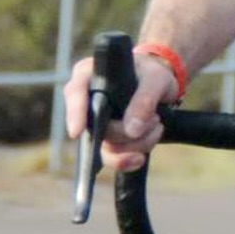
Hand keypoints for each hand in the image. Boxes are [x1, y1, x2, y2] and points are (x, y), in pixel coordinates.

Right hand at [61, 51, 178, 171]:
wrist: (159, 87)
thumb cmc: (152, 74)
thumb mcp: (156, 79)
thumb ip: (146, 99)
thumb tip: (132, 130)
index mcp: (89, 75)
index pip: (75, 92)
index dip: (75, 112)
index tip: (77, 131)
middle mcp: (85, 101)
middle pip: (95, 128)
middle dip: (126, 131)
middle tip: (154, 118)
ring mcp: (94, 123)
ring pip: (106, 147)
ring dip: (136, 144)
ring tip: (156, 125)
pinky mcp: (106, 140)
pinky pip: (113, 158)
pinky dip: (131, 159)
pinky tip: (142, 154)